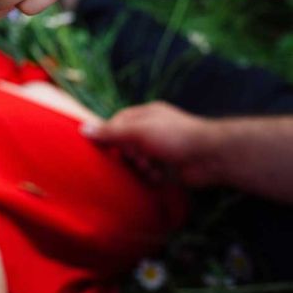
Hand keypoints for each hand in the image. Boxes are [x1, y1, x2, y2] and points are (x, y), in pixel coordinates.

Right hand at [81, 101, 218, 186]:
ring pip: (137, 160)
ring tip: (149, 169)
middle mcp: (152, 129)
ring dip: (139, 167)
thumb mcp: (138, 131)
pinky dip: (151, 176)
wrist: (211, 156)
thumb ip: (111, 132)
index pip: (116, 123)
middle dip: (126, 155)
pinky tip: (158, 177)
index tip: (102, 148)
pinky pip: (150, 172)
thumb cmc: (174, 137)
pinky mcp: (169, 166)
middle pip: (125, 144)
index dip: (109, 136)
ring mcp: (161, 148)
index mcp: (145, 115)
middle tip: (133, 159)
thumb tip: (82, 129)